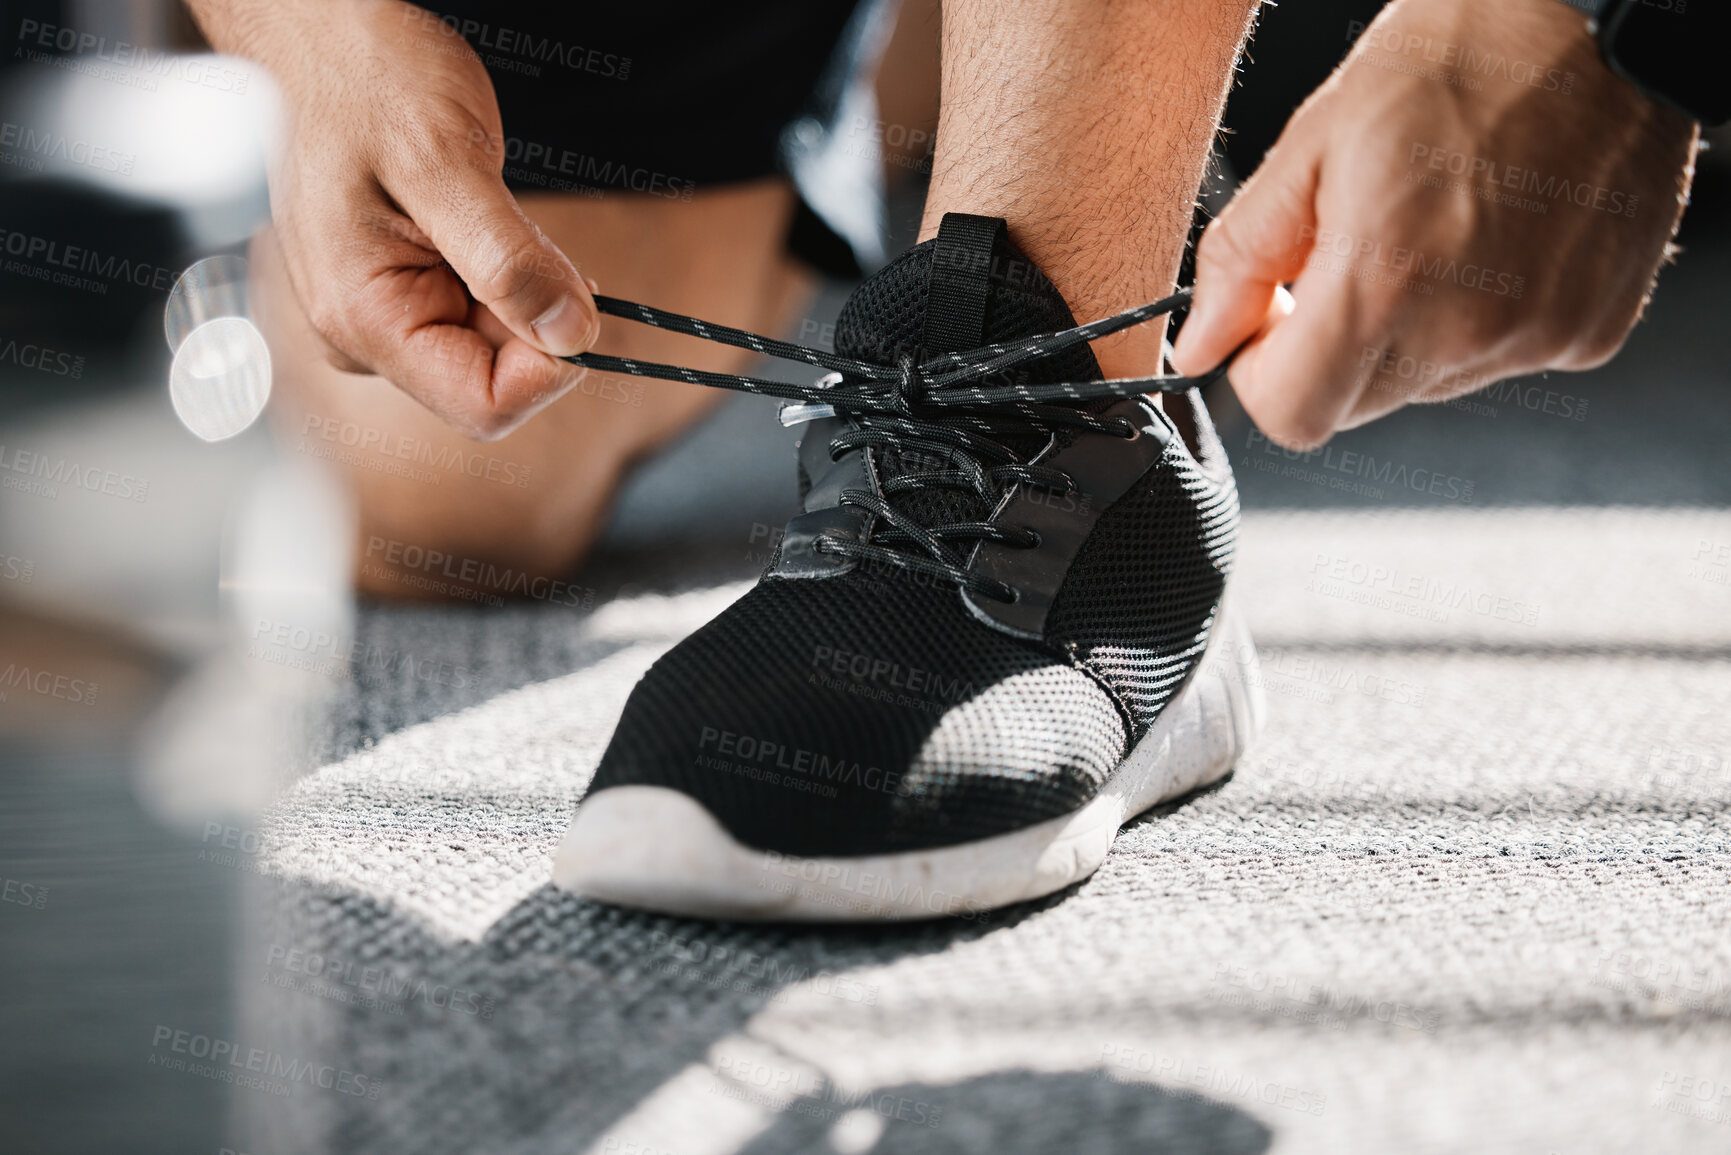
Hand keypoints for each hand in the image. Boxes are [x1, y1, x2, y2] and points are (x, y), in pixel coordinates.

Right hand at [193, 0, 598, 439]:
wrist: (322, 33)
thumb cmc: (364, 77)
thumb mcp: (449, 163)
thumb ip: (511, 261)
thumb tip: (570, 335)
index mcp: (362, 319)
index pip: (484, 406)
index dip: (550, 368)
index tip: (578, 302)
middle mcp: (361, 335)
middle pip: (489, 382)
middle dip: (535, 324)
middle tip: (532, 238)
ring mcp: (377, 318)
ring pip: (489, 350)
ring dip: (520, 295)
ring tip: (492, 216)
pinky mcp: (398, 295)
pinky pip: (475, 316)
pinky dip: (506, 279)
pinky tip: (484, 222)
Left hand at [1171, 0, 1696, 448]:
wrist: (1607, 18)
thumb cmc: (1465, 54)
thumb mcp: (1314, 141)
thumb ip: (1243, 258)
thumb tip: (1198, 345)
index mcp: (1385, 281)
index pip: (1292, 414)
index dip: (1262, 373)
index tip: (1271, 320)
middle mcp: (1467, 328)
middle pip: (1353, 405)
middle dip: (1329, 349)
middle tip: (1351, 253)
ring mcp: (1536, 337)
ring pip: (1423, 385)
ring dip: (1406, 332)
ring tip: (1434, 230)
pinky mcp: (1588, 332)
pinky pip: (1497, 360)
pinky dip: (1477, 319)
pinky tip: (1493, 239)